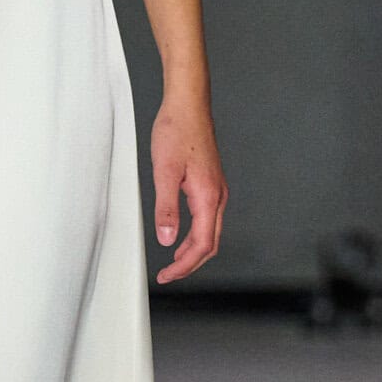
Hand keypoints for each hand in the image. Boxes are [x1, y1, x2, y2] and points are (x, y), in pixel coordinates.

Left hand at [149, 102, 227, 283]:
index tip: (167, 275)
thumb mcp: (164, 171)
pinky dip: (195, 233)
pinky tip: (181, 234)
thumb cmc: (177, 131)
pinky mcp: (211, 183)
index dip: (184, 265)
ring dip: (193, 250)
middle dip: (190, 263)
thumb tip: (167, 239)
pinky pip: (207, 218)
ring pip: (210, 231)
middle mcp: (218, 196)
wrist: (188, 105)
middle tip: (169, 275)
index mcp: (208, 197)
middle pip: (210, 243)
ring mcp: (216, 189)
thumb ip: (166, 208)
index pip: (201, 245)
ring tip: (173, 261)